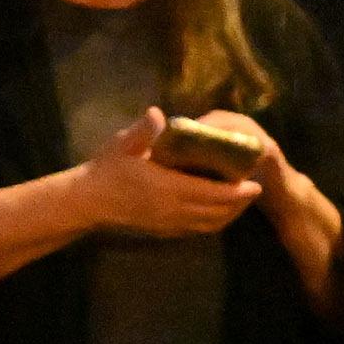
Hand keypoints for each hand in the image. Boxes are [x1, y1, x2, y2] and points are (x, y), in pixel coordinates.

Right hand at [82, 115, 263, 239]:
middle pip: (218, 212)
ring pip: (210, 224)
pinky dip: (214, 222)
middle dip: (239, 203)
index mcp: (168, 188)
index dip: (237, 191)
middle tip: (255, 189)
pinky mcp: (165, 231)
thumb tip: (158, 112)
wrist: (89, 201)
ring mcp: (171, 224)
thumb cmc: (106, 169)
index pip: (212, 193)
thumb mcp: (122, 145)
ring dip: (230, 215)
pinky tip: (217, 212)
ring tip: (242, 201)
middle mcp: (174, 210)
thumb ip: (142, 130)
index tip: (254, 182)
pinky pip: (198, 230)